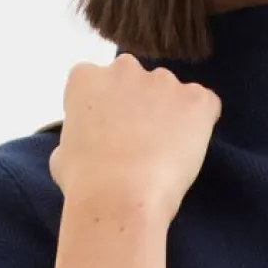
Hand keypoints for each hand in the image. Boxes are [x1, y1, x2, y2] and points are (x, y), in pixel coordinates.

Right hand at [49, 52, 221, 225]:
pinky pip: (206, 105)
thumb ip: (77, 135)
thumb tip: (84, 144)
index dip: (108, 110)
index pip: (100, 82)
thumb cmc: (84, 183)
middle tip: (141, 143)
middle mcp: (124, 68)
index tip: (111, 134)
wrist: (120, 198)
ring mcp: (163, 81)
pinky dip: (202, 124)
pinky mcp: (196, 100)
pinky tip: (190, 149)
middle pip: (137, 82)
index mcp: (86, 77)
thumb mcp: (61, 154)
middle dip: (140, 106)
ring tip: (166, 154)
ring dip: (172, 115)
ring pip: (172, 94)